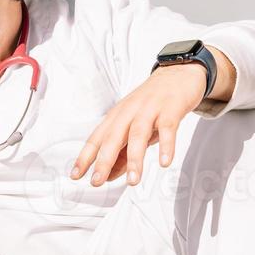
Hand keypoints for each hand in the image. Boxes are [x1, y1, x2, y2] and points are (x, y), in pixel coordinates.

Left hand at [70, 63, 206, 186]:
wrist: (179, 73)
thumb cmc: (153, 102)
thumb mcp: (135, 126)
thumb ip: (123, 151)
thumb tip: (110, 175)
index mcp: (117, 116)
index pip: (96, 138)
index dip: (85, 157)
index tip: (75, 175)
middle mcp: (130, 111)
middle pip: (113, 137)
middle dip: (103, 161)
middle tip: (96, 181)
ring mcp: (150, 109)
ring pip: (138, 135)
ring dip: (134, 160)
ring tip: (132, 181)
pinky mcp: (171, 108)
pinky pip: (168, 128)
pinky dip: (167, 146)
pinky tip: (165, 162)